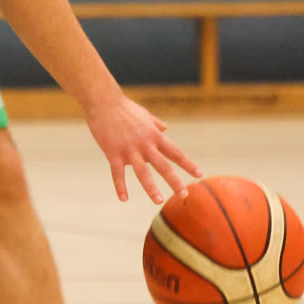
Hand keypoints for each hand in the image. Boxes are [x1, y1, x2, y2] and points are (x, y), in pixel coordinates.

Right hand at [85, 95, 199, 202]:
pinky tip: (124, 199)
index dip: (187, 164)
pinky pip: (118, 173)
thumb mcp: (144, 114)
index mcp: (154, 135)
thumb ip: (156, 123)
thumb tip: (165, 127)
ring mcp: (129, 149)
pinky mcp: (113, 153)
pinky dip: (120, 187)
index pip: (175, 152)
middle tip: (184, 195)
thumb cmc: (124, 107)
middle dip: (174, 181)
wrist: (104, 102)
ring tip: (158, 201)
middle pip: (163, 166)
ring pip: (143, 172)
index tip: (198, 174)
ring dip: (151, 188)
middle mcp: (145, 144)